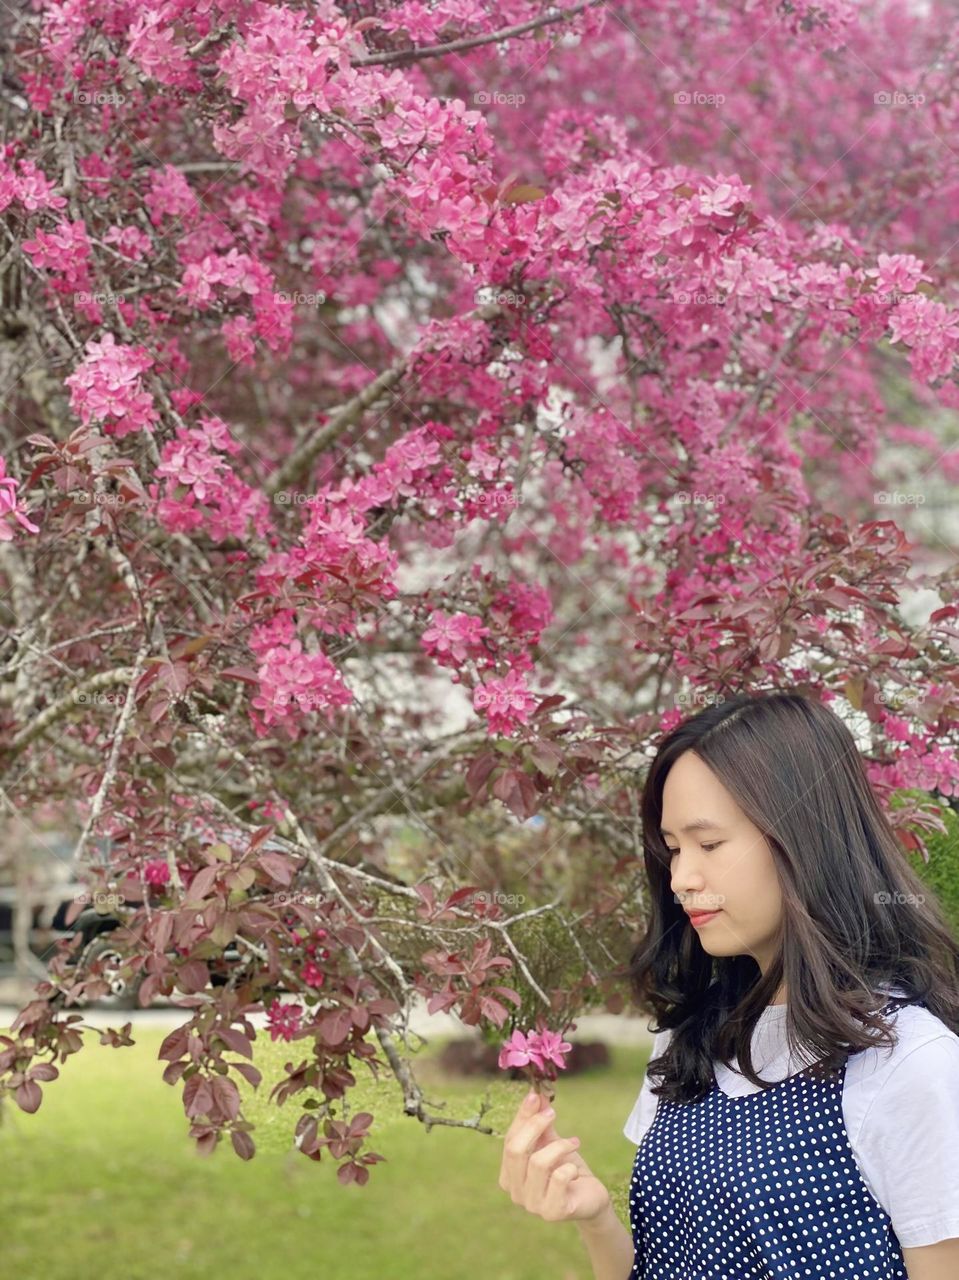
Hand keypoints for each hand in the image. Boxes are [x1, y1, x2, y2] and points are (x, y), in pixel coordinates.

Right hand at [498, 1088, 612, 1223]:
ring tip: (574, 1142)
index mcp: (509, 1175)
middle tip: (552, 1113)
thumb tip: (536, 1094)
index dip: (522, 1117)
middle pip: (515, 1151)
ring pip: (538, 1163)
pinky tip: (576, 1169)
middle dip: (534, 1126)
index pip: (509, 1141)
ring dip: (560, 1146)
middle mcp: (515, 1192)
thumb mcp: (551, 1142)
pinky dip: (569, 1167)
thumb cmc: (566, 1168)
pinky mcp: (553, 1211)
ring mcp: (532, 1205)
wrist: (590, 1197)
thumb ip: (540, 1123)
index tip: (535, 1096)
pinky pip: (558, 1179)